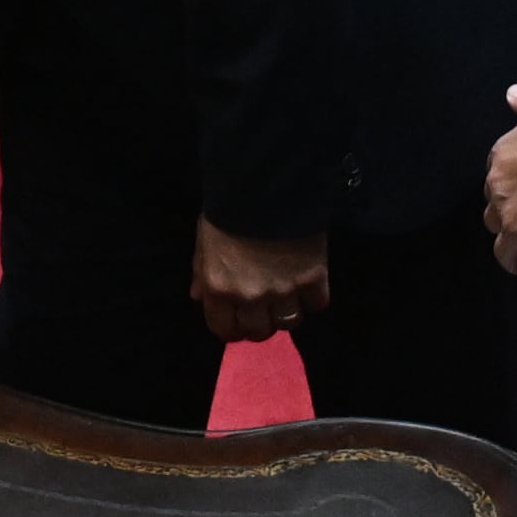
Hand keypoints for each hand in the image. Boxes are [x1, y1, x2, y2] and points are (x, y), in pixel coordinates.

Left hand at [191, 219, 330, 341]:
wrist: (266, 185)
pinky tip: (309, 283)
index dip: (233, 328)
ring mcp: (284, 291)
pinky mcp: (313, 279)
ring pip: (290, 323)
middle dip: (262, 322)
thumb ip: (201, 272)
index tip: (240, 320)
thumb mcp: (205, 240)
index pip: (224, 330)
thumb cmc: (228, 210)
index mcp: (218, 289)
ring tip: (289, 296)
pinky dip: (314, 297)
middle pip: (260, 331)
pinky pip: (317, 304)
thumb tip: (199, 297)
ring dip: (288, 312)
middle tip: (266, 307)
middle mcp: (250, 297)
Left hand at [483, 77, 516, 270]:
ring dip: (507, 228)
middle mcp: (495, 177)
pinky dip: (510, 258)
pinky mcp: (516, 229)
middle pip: (493, 197)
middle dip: (506, 204)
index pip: (498, 171)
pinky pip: (505, 251)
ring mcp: (503, 204)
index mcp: (502, 151)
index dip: (511, 181)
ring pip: (495, 223)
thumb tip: (512, 93)